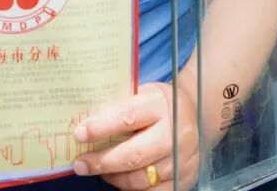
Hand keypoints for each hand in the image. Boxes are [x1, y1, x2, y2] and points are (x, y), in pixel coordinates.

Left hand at [72, 82, 199, 190]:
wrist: (197, 115)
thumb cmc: (159, 104)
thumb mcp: (143, 95)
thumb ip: (119, 107)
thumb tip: (83, 124)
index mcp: (160, 105)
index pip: (127, 117)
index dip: (100, 127)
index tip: (79, 135)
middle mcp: (174, 133)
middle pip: (133, 154)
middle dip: (102, 161)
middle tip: (80, 164)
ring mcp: (181, 159)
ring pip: (140, 178)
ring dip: (114, 177)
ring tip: (98, 170)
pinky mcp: (184, 178)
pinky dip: (131, 189)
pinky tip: (119, 180)